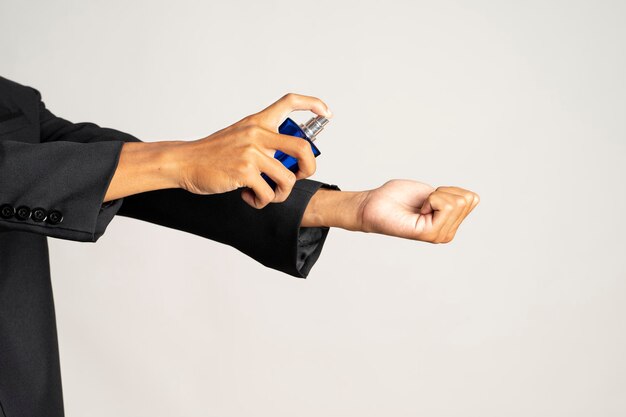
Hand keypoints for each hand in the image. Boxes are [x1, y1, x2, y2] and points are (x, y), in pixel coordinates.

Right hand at [176, 93, 331, 208]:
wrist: (185, 162)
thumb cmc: (213, 153)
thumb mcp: (239, 135)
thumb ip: (262, 141)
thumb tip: (287, 159)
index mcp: (257, 122)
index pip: (289, 102)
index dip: (313, 104)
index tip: (326, 112)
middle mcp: (257, 134)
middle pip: (303, 148)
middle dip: (309, 169)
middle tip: (297, 177)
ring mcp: (251, 153)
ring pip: (287, 179)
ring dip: (281, 194)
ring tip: (267, 194)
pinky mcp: (244, 172)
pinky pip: (268, 193)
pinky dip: (262, 201)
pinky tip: (249, 197)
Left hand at [357, 179, 479, 242]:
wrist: (374, 204)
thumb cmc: (398, 197)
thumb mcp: (432, 193)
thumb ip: (454, 198)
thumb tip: (473, 198)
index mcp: (449, 224)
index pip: (472, 198)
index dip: (448, 190)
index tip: (429, 197)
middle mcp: (447, 234)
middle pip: (466, 199)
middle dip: (443, 192)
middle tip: (422, 202)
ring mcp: (439, 236)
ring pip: (456, 202)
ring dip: (435, 196)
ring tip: (419, 207)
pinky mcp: (429, 234)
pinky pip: (445, 205)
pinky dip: (431, 199)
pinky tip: (418, 210)